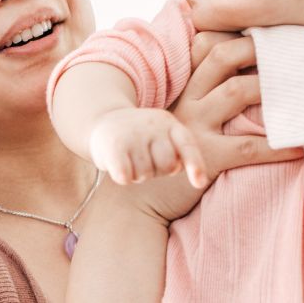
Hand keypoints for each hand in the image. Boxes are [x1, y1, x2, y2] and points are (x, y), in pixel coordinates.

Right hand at [88, 107, 206, 187]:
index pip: (187, 145)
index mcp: (169, 123)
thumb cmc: (141, 137)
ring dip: (137, 174)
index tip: (199, 183)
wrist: (104, 119)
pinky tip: (118, 166)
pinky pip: (126, 176)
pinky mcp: (114, 146)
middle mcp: (152, 125)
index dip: (195, 164)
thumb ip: (178, 152)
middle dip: (157, 170)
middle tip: (144, 159)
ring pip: (145, 174)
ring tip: (130, 159)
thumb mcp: (163, 135)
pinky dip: (123, 177)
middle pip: (167, 166)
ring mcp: (132, 134)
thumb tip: (183, 171)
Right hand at [128, 33, 302, 223]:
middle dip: (255, 48)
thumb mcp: (175, 119)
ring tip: (301, 88)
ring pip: (236, 91)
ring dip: (271, 87)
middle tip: (289, 50)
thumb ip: (198, 99)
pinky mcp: (205, 158)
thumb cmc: (164, 157)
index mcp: (181, 90)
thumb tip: (239, 81)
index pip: (203, 45)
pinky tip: (303, 147)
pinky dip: (280, 146)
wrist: (138, 199)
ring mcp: (195, 127)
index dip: (233, 35)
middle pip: (220, 57)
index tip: (263, 33)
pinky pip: (249, 146)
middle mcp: (187, 102)